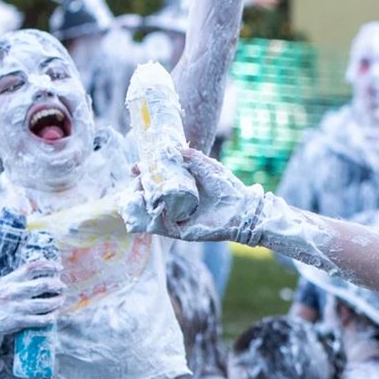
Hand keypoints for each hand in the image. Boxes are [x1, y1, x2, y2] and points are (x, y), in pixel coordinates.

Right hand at [0, 259, 64, 345]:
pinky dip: (51, 317)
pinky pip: (41, 319)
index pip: (32, 267)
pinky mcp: (18, 320)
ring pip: (45, 303)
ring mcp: (17, 306)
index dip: (48, 265)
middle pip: (43, 284)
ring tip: (61, 300)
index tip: (59, 267)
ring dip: (57, 302)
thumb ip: (17, 280)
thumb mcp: (2, 286)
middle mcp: (14, 291)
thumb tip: (40, 273)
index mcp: (10, 280)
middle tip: (62, 287)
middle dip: (57, 285)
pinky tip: (54, 315)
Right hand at [123, 147, 272, 245]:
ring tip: (134, 192)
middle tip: (135, 179)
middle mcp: (177, 203)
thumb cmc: (229, 188)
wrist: (244, 210)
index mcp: (182, 188)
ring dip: (140, 202)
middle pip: (150, 195)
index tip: (135, 167)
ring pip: (151, 211)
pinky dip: (152, 219)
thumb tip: (169, 146)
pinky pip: (160, 227)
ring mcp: (177, 218)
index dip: (144, 173)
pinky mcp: (180, 232)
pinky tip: (148, 208)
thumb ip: (192, 157)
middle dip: (138, 187)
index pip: (156, 180)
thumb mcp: (209, 167)